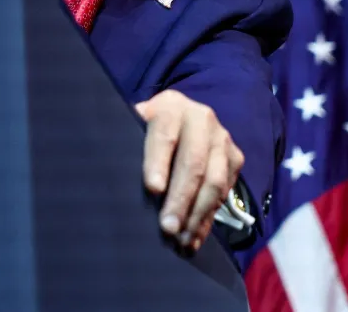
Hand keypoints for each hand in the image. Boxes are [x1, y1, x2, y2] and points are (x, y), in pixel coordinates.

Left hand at [135, 90, 243, 251]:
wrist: (179, 117)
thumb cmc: (147, 129)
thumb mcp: (134, 126)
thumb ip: (128, 142)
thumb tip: (112, 174)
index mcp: (170, 106)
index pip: (164, 136)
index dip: (158, 163)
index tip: (152, 189)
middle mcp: (201, 118)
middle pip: (193, 163)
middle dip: (180, 199)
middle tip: (167, 228)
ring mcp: (222, 138)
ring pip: (214, 181)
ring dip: (197, 215)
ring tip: (180, 240)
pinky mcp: (234, 158)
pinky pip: (224, 193)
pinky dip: (208, 219)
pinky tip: (194, 237)